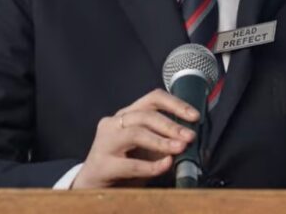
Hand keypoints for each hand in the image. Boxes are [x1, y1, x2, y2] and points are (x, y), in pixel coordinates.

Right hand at [71, 88, 198, 187]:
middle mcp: (114, 123)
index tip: (195, 116)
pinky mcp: (101, 164)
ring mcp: (105, 142)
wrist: (91, 187)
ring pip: (136, 133)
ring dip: (161, 141)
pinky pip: (130, 164)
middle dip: (171, 125)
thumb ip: (163, 143)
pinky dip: (151, 165)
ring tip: (179, 149)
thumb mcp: (145, 150)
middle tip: (190, 137)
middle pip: (145, 115)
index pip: (152, 99)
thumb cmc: (122, 166)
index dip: (175, 104)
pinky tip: (165, 166)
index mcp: (126, 115)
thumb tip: (191, 142)